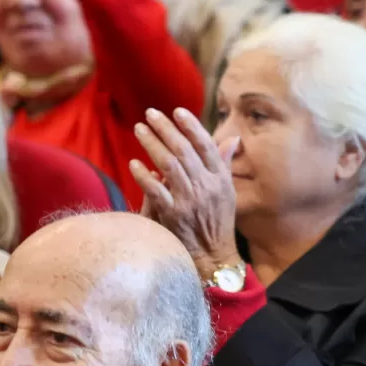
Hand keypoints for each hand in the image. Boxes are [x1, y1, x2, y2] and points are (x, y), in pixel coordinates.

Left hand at [131, 107, 243, 280]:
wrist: (213, 255)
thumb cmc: (218, 221)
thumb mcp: (227, 190)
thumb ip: (224, 162)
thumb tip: (231, 138)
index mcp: (220, 177)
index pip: (205, 144)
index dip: (191, 125)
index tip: (177, 111)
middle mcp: (206, 186)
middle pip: (184, 150)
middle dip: (166, 129)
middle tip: (150, 114)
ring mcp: (190, 200)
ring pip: (169, 165)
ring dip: (152, 144)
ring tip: (139, 129)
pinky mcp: (174, 215)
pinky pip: (156, 191)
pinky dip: (144, 176)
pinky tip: (134, 163)